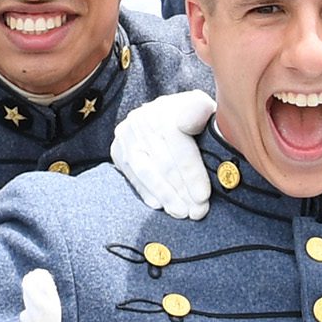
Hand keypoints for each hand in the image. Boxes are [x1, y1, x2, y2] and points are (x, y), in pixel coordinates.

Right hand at [112, 90, 215, 219]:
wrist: (167, 112)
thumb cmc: (193, 116)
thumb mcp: (204, 109)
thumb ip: (202, 112)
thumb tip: (192, 121)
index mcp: (166, 109)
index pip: (178, 144)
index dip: (191, 172)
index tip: (203, 196)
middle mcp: (142, 119)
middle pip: (163, 161)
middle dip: (181, 191)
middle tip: (197, 212)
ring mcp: (127, 134)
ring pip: (145, 171)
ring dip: (164, 195)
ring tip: (180, 212)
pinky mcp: (117, 149)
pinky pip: (132, 176)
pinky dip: (147, 192)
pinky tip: (160, 205)